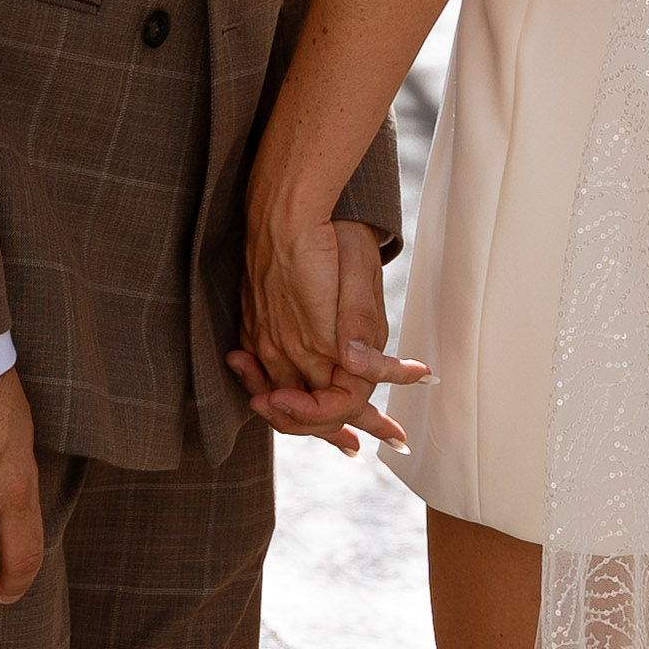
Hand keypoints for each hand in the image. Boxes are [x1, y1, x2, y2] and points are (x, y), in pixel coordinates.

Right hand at [232, 214, 425, 460]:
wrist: (283, 202)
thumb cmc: (330, 232)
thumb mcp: (359, 275)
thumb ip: (360, 328)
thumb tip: (363, 372)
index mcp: (319, 341)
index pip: (342, 402)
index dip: (370, 419)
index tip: (396, 432)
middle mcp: (287, 348)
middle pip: (314, 410)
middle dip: (344, 432)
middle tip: (374, 446)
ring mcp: (265, 338)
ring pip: (287, 397)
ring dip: (314, 421)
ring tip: (341, 439)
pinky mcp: (253, 325)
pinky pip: (264, 375)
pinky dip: (281, 395)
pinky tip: (288, 400)